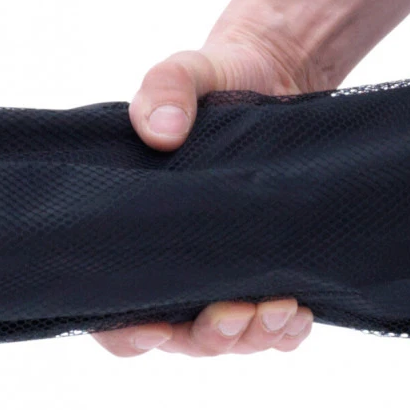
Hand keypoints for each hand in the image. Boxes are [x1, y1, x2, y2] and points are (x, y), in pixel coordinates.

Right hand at [91, 26, 315, 356]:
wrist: (274, 75)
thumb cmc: (213, 79)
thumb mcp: (185, 71)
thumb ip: (163, 90)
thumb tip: (160, 130)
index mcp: (132, 226)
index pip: (109, 305)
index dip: (124, 330)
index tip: (155, 328)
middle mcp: (171, 261)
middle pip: (176, 335)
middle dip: (208, 337)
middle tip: (239, 312)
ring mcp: (220, 271)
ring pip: (225, 338)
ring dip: (250, 337)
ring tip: (280, 309)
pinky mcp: (265, 270)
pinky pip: (271, 326)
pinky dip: (284, 331)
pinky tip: (300, 311)